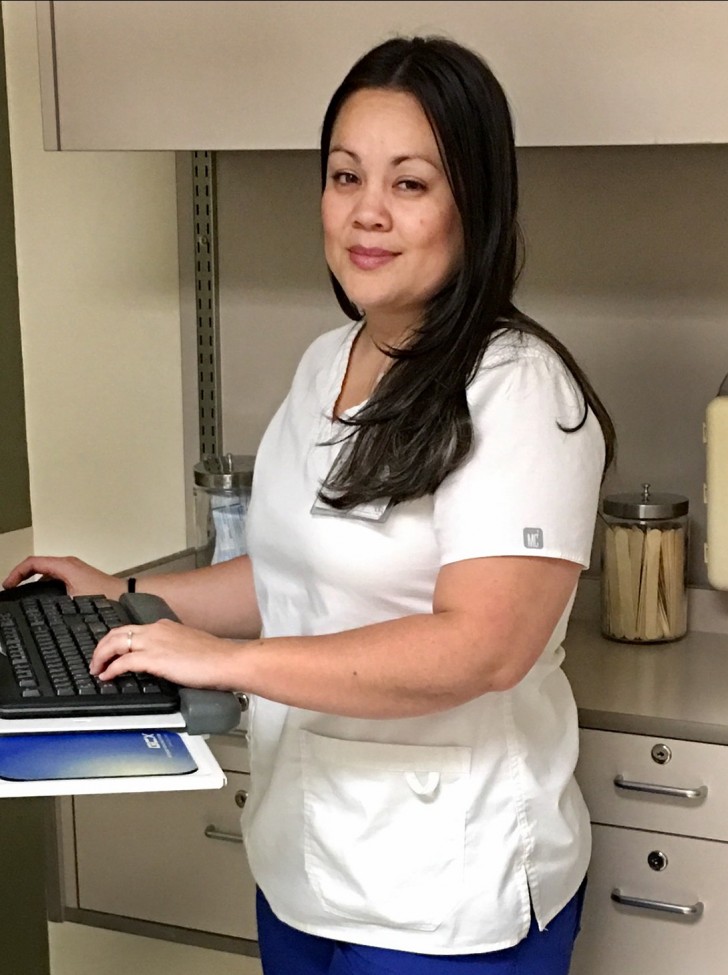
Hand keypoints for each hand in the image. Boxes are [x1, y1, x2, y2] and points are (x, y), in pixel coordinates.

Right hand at [2, 555, 125, 599]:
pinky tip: (43, 598)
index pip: (32, 563)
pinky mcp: (78, 577)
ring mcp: (74, 570)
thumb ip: (54, 598)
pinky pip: (54, 577)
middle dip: (22, 576)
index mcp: (65, 565)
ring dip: (33, 580)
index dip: (16, 573)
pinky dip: (44, 584)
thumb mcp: (73, 599)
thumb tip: (38, 604)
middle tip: (11, 588)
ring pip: (46, 572)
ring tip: (23, 594)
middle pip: (37, 565)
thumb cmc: (106, 595)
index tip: (8, 584)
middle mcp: (68, 564)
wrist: (125, 597)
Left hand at [90, 618, 242, 690]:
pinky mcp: (154, 658)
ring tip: (96, 670)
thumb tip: (167, 661)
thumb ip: (174, 649)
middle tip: (95, 661)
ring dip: (101, 657)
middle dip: (101, 647)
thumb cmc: (216, 658)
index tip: (110, 652)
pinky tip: (107, 677)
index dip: (116, 641)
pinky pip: (123, 661)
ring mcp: (154, 642)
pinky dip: (111, 669)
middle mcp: (156, 630)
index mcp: (165, 626)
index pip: (132, 629)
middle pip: (117, 633)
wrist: (227, 661)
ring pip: (115, 643)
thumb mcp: (190, 646)